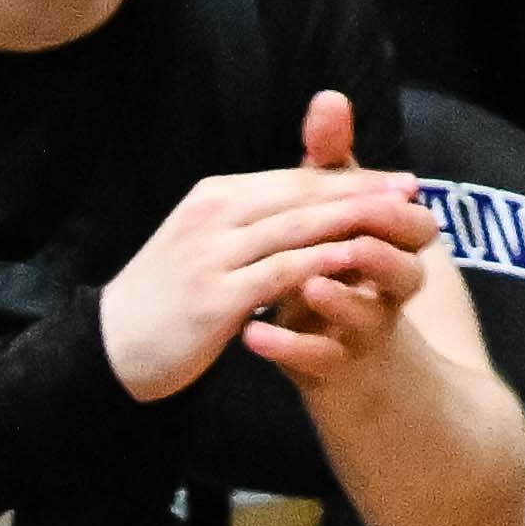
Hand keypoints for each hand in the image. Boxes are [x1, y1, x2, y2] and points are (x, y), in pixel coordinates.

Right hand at [99, 97, 432, 400]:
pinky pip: (281, 273)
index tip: (395, 178)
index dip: (348, 177)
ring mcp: (213, 255)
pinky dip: (323, 262)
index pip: (293, 180)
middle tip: (412, 187)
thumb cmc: (165, 299)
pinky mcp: (215, 297)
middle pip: (302, 195)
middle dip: (362, 189)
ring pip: (297, 227)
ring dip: (353, 219)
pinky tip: (358, 261)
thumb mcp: (206, 246)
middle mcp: (214, 215)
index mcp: (215, 197)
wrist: (112, 348)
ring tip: (398, 218)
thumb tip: (302, 207)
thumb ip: (251, 223)